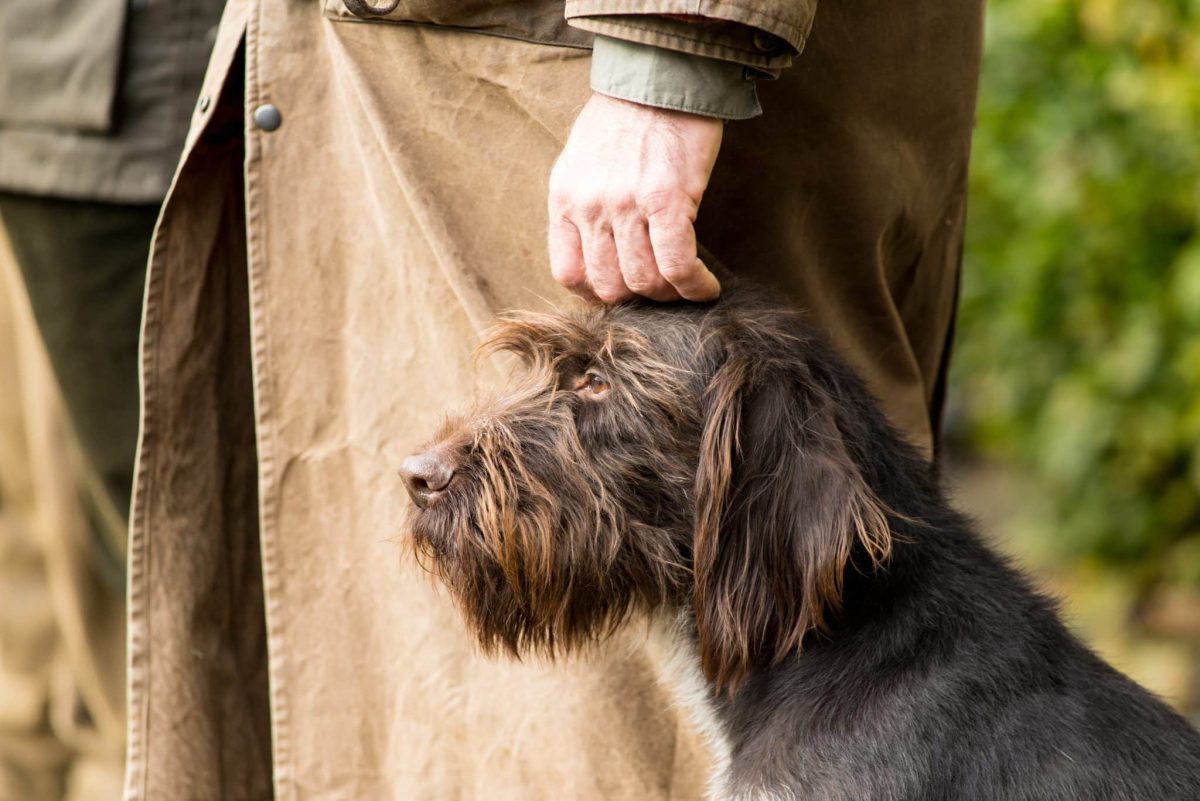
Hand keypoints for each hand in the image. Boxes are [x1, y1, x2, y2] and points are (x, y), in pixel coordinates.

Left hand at [548, 92, 722, 302]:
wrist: (660, 75)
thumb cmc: (627, 116)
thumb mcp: (584, 162)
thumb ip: (586, 206)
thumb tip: (602, 251)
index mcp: (564, 198)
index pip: (568, 273)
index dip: (595, 295)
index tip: (620, 292)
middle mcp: (589, 206)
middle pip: (609, 286)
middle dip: (638, 299)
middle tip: (662, 290)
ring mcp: (625, 206)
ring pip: (644, 282)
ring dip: (670, 296)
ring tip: (687, 287)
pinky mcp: (666, 201)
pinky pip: (677, 265)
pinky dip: (694, 287)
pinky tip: (707, 288)